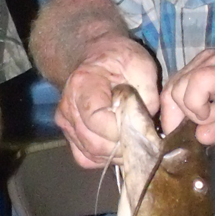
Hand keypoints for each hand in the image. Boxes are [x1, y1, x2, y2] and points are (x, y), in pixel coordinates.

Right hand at [55, 40, 159, 168]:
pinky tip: (119, 145)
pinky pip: (86, 158)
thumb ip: (147, 93)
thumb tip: (147, 123)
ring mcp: (66, 124)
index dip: (121, 129)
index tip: (140, 124)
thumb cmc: (119, 59)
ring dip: (117, 154)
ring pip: (91, 154)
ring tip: (134, 141)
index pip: (97, 120)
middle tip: (144, 139)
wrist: (96, 57)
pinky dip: (105, 158)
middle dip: (123, 146)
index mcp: (82, 84)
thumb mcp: (141, 64)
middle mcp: (68, 107)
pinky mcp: (70, 135)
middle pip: (94, 143)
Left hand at [161, 47, 214, 145]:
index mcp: (203, 70)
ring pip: (178, 90)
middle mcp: (203, 61)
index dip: (173, 118)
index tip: (184, 137)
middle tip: (209, 127)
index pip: (170, 93)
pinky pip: (194, 87)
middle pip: (169, 92)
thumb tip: (198, 138)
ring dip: (196, 113)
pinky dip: (200, 107)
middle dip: (181, 119)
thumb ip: (213, 128)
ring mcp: (212, 63)